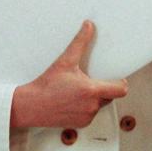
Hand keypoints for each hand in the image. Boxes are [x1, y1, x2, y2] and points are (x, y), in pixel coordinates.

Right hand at [10, 21, 127, 128]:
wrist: (30, 105)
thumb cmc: (46, 85)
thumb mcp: (65, 61)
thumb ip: (80, 42)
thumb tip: (89, 26)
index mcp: (91, 91)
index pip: (121, 90)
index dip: (121, 82)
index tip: (116, 77)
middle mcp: (91, 106)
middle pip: (111, 96)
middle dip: (105, 88)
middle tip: (93, 79)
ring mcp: (86, 117)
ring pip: (100, 105)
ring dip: (95, 98)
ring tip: (81, 89)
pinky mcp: (80, 124)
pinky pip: (90, 114)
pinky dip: (86, 107)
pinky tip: (74, 100)